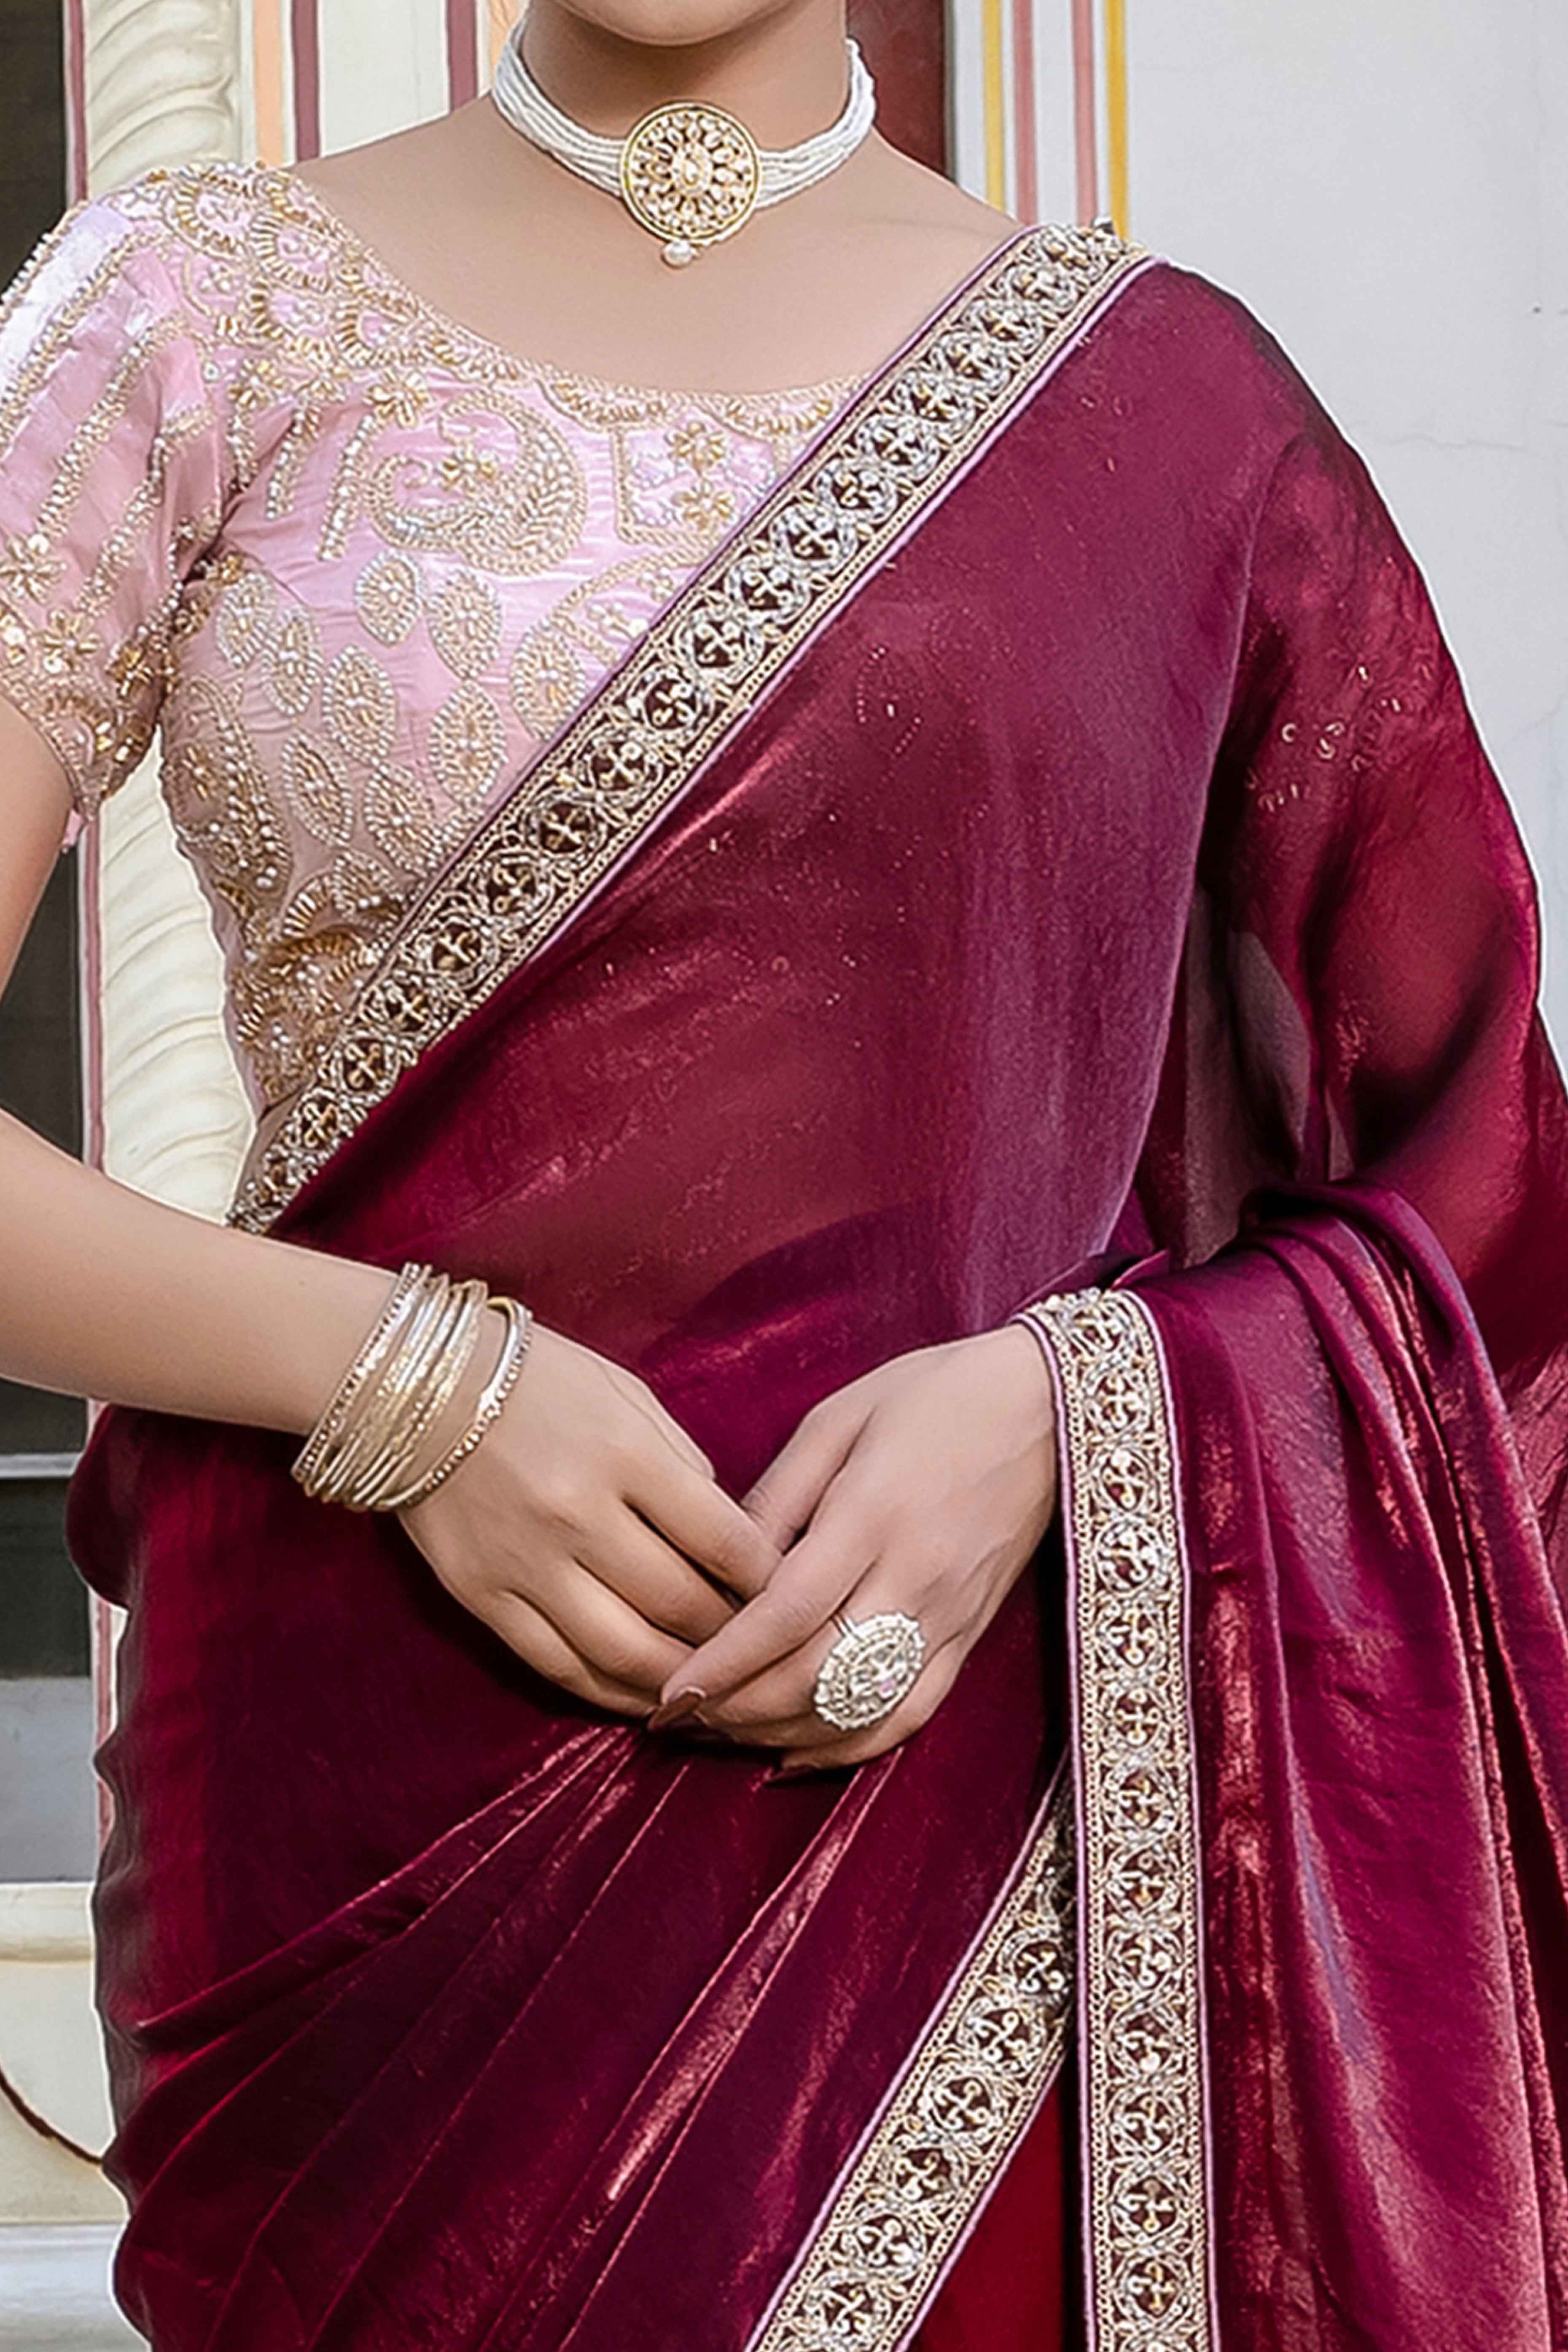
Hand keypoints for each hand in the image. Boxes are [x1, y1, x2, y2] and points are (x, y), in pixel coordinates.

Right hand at [399, 1322, 779, 1715]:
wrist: (414, 1384)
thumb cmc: (536, 1379)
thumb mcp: (626, 1396)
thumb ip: (681, 1465)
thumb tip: (728, 1537)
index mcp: (626, 1455)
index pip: (725, 1541)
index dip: (770, 1580)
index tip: (793, 1595)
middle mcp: (579, 1516)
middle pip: (681, 1606)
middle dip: (735, 1637)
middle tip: (762, 1650)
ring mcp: (527, 1563)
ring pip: (625, 1654)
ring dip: (680, 1681)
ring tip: (714, 1687)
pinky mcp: (483, 1598)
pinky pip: (559, 1667)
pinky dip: (611, 1693)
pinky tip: (645, 1698)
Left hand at [648, 1324, 1057, 1770]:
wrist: (1049, 1408)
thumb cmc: (935, 1396)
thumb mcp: (839, 1418)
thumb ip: (777, 1494)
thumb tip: (721, 1562)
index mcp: (873, 1515)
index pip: (787, 1614)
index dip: (724, 1665)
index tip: (669, 1694)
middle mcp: (914, 1578)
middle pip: (816, 1676)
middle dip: (737, 1711)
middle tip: (676, 1718)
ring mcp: (949, 1616)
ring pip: (859, 1709)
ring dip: (782, 1735)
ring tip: (720, 1734)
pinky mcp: (970, 1636)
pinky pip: (909, 1713)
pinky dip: (850, 1747)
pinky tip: (795, 1755)